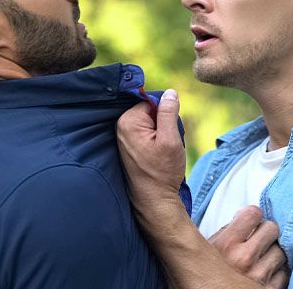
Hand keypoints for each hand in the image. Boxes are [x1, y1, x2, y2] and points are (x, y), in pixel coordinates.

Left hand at [117, 88, 185, 203]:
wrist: (154, 199)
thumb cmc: (162, 171)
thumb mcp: (171, 139)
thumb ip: (168, 113)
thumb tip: (170, 93)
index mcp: (128, 122)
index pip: (152, 101)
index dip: (166, 114)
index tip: (169, 131)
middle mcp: (121, 127)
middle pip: (150, 111)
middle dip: (164, 123)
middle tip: (168, 142)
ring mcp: (123, 137)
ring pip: (150, 123)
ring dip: (162, 133)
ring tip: (163, 151)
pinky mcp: (128, 146)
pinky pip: (146, 133)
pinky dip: (156, 140)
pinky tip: (158, 155)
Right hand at [209, 206, 288, 287]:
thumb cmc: (203, 277)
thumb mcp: (206, 250)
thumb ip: (225, 233)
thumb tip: (245, 216)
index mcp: (226, 244)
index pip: (253, 213)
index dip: (253, 217)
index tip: (252, 222)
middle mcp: (243, 258)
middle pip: (272, 229)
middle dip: (266, 234)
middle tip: (259, 240)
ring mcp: (258, 275)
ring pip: (281, 251)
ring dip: (273, 255)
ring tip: (260, 261)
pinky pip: (283, 274)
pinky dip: (276, 274)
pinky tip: (264, 275)